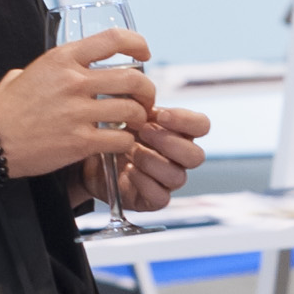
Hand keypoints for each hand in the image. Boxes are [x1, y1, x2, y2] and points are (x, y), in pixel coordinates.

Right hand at [0, 28, 157, 193]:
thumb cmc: (5, 108)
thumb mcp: (26, 72)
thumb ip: (54, 68)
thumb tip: (70, 66)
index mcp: (62, 59)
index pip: (113, 39)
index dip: (137, 44)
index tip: (144, 55)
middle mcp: (73, 82)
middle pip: (133, 79)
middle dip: (147, 91)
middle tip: (145, 101)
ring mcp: (77, 113)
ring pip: (132, 111)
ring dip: (140, 119)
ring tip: (135, 125)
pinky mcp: (79, 142)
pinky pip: (120, 139)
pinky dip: (127, 142)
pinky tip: (121, 143)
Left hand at [94, 101, 209, 215]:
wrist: (91, 156)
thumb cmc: (114, 133)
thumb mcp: (126, 111)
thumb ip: (139, 103)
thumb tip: (141, 94)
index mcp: (179, 133)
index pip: (202, 126)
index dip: (186, 120)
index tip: (160, 114)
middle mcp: (179, 158)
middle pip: (196, 156)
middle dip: (168, 142)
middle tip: (143, 131)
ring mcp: (168, 180)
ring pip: (178, 177)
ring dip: (151, 161)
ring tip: (129, 150)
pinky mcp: (153, 199)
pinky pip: (160, 197)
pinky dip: (143, 182)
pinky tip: (129, 171)